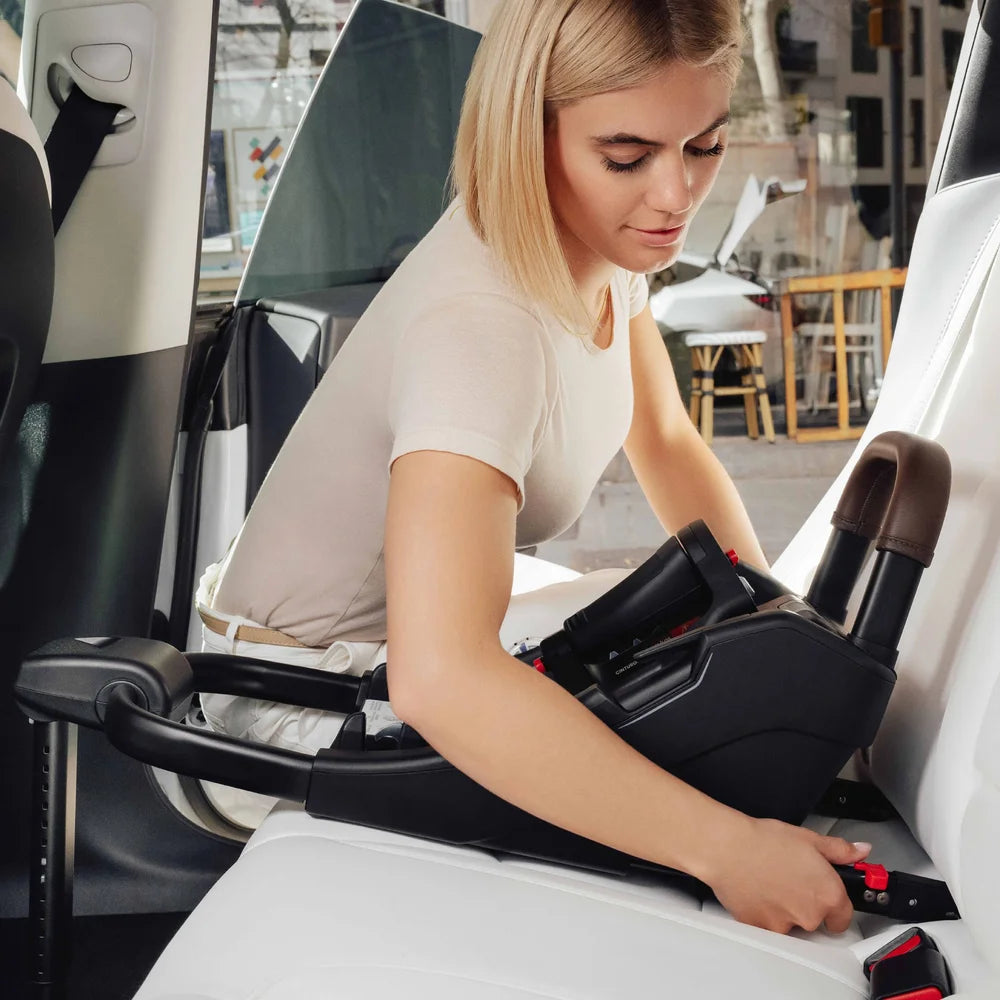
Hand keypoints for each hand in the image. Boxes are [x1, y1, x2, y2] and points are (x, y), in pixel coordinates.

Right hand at [703, 815, 871, 933]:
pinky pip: (768, 926)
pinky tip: (757, 891)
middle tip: (788, 879)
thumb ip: (839, 850)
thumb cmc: (764, 841)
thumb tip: (859, 852)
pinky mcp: (761, 929)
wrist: (728, 848)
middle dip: (805, 904)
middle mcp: (810, 915)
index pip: (844, 916)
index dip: (833, 904)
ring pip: (791, 924)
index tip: (822, 894)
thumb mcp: (807, 838)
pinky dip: (764, 913)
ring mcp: (786, 926)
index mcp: (828, 894)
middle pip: (816, 920)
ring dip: (784, 910)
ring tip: (769, 882)